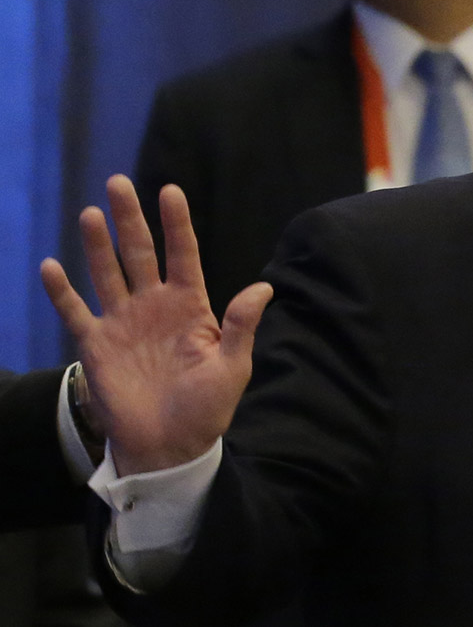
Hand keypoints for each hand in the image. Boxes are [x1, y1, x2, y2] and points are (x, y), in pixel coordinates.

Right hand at [40, 175, 272, 475]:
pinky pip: (76, 312)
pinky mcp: (97, 345)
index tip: (170, 190)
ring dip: (98, 245)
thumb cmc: (207, 408)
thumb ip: (242, 326)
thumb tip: (263, 288)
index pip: (183, 254)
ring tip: (92, 213)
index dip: (176, 223)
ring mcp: (123, 322)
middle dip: (130, 219)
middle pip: (141, 253)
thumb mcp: (232, 366)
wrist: (170, 446)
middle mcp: (154, 306)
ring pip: (108, 273)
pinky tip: (51, 266)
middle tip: (118, 183)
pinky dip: (62, 291)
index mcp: (190, 306)